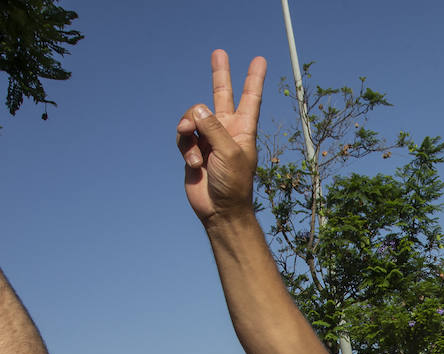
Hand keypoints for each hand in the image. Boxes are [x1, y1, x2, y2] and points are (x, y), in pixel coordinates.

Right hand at [176, 50, 267, 225]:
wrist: (219, 210)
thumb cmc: (232, 184)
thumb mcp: (228, 153)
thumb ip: (213, 127)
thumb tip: (196, 109)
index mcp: (243, 129)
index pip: (250, 98)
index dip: (254, 79)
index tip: (260, 60)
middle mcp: (226, 130)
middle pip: (222, 95)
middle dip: (220, 74)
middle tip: (219, 53)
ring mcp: (208, 139)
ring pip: (192, 117)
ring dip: (189, 129)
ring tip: (195, 151)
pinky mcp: (193, 149)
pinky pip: (183, 137)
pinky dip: (185, 148)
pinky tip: (194, 163)